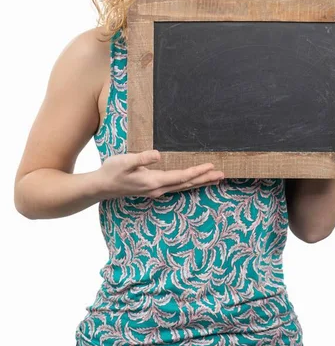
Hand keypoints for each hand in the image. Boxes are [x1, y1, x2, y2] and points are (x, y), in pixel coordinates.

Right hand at [98, 150, 223, 199]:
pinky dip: (189, 184)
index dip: (197, 171)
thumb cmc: (112, 171)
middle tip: (222, 174)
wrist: (101, 186)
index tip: (211, 165)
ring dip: (199, 182)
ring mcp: (156, 190)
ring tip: (215, 179)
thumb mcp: (124, 161)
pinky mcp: (154, 189)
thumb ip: (142, 157)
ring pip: (183, 187)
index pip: (181, 177)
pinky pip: (177, 187)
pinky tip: (193, 182)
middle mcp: (158, 189)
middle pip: (187, 184)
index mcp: (154, 181)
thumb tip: (158, 154)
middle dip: (205, 179)